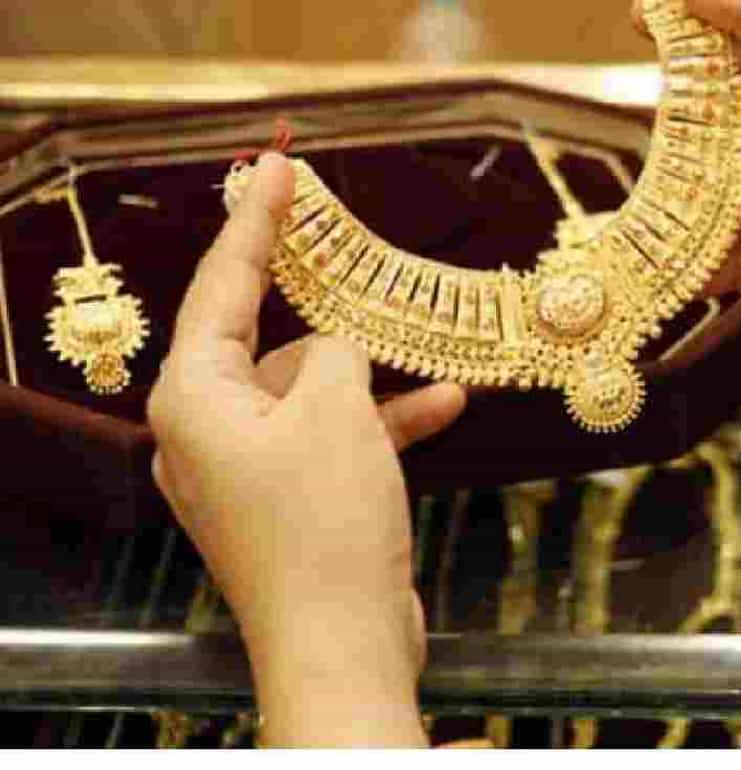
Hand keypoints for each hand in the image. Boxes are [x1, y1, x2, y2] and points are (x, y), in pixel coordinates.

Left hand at [147, 153, 465, 745]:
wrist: (342, 644)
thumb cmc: (324, 524)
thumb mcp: (336, 410)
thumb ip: (336, 351)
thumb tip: (339, 342)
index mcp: (193, 397)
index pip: (222, 286)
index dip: (255, 220)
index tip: (277, 164)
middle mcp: (208, 431)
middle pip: (272, 343)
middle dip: (334, 314)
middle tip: (368, 261)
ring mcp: (250, 473)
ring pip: (314, 395)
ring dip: (375, 377)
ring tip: (433, 351)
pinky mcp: (291, 504)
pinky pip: (334, 441)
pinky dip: (382, 424)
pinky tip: (445, 404)